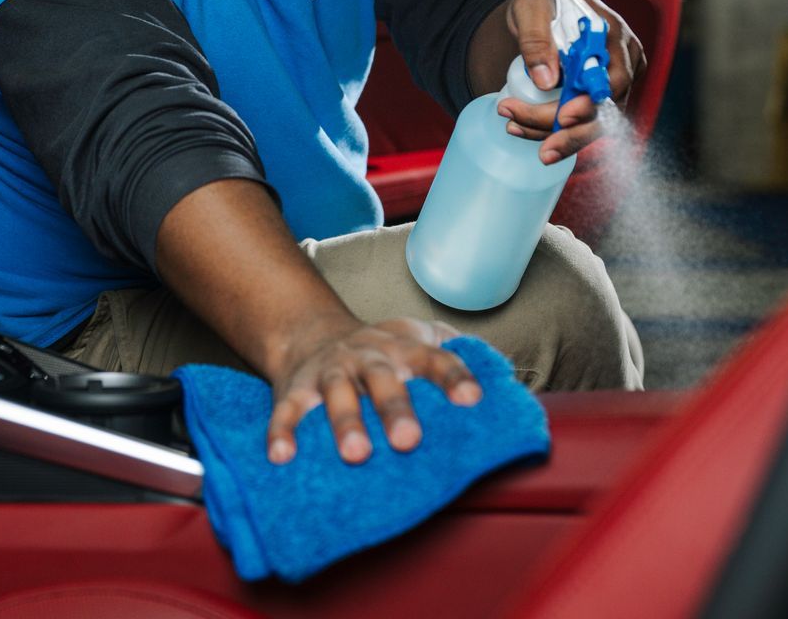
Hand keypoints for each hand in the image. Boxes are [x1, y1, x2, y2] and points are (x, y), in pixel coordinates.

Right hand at [266, 316, 480, 465]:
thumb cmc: (380, 349)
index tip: (472, 400)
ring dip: (346, 423)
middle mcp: (366, 357)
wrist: (309, 331)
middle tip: (409, 441)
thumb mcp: (418, 337)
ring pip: (336, 394)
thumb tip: (505, 374)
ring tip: (356, 455)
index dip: (453, 376)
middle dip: (395, 408)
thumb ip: (455, 351)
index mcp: (403, 349)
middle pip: (382, 378)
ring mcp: (329, 372)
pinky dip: (282, 432)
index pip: (434, 359)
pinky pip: (286, 411)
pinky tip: (283, 457)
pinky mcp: (294, 390)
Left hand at [495, 0, 645, 164]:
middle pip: (606, 110)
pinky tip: (522, 128)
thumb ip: (537, 39)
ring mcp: (614, 81)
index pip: (613, 79)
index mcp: (612, 35)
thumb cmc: (542, 1)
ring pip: (593, 123)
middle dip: (569, 131)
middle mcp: (622, 61)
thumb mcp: (531, 7)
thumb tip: (546, 81)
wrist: (543, 8)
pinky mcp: (599, 95)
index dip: (591, 103)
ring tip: (513, 128)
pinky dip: (554, 130)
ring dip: (556, 135)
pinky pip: (583, 122)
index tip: (564, 117)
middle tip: (531, 140)